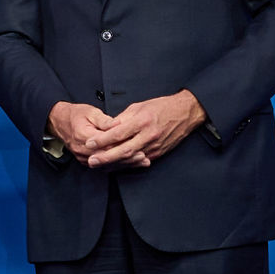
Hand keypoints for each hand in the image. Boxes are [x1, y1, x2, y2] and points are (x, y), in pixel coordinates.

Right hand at [47, 101, 145, 167]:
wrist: (60, 122)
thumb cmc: (76, 115)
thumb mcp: (90, 112)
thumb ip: (104, 120)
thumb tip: (117, 124)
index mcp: (84, 136)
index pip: (106, 144)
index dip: (123, 145)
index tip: (136, 144)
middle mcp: (83, 150)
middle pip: (109, 157)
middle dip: (127, 158)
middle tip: (143, 156)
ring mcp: (84, 158)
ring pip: (108, 164)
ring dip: (125, 164)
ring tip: (142, 161)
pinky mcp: (86, 161)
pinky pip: (104, 166)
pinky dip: (118, 165)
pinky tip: (130, 164)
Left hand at [84, 90, 204, 168]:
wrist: (185, 113)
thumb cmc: (161, 107)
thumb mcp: (138, 107)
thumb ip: (122, 119)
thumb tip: (107, 128)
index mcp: (142, 121)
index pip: (118, 133)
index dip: (102, 140)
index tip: (89, 143)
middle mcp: (149, 135)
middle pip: (124, 150)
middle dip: (105, 157)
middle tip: (91, 161)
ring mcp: (154, 146)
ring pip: (131, 159)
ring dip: (114, 164)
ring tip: (100, 166)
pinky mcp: (158, 153)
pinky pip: (140, 161)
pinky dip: (127, 164)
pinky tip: (116, 166)